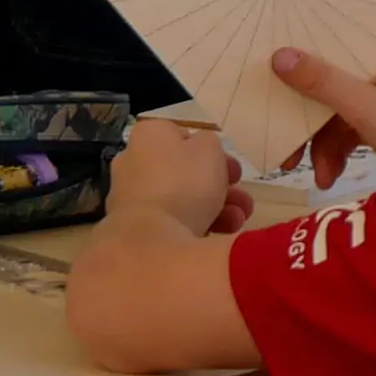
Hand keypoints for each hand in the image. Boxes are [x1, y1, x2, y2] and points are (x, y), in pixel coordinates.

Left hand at [109, 114, 247, 237]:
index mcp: (148, 135)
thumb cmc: (183, 182)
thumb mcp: (209, 148)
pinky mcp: (136, 228)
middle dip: (221, 186)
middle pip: (185, 171)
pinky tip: (222, 233)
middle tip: (242, 199)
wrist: (153, 239)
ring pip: (182, 198)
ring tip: (238, 220)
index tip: (232, 170)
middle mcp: (133, 161)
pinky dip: (198, 224)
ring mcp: (132, 198)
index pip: (182, 136)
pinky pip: (172, 221)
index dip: (211, 152)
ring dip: (217, 208)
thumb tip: (201, 151)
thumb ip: (209, 142)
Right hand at [269, 43, 375, 177]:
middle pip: (325, 84)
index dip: (295, 60)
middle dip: (302, 120)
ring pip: (332, 113)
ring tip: (316, 177)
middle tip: (283, 151)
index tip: (264, 79)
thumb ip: (322, 83)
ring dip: (319, 145)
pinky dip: (335, 153)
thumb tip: (278, 54)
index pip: (327, 44)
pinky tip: (329, 177)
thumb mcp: (365, 108)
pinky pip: (346, 131)